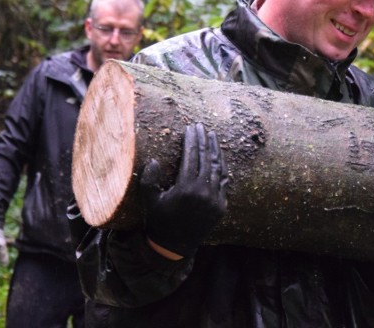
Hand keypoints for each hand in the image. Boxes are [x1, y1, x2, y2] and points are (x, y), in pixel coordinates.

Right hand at [139, 123, 227, 257]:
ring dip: (215, 150)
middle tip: (201, 126)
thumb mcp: (149, 200)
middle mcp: (203, 191)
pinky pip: (224, 181)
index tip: (190, 127)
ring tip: (212, 136)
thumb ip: (148, 179)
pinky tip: (219, 157)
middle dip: (203, 140)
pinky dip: (222, 167)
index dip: (191, 140)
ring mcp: (215, 199)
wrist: (174, 246)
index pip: (191, 156)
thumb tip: (154, 160)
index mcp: (185, 188)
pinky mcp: (221, 205)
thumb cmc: (159, 220)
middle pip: (205, 158)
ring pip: (218, 168)